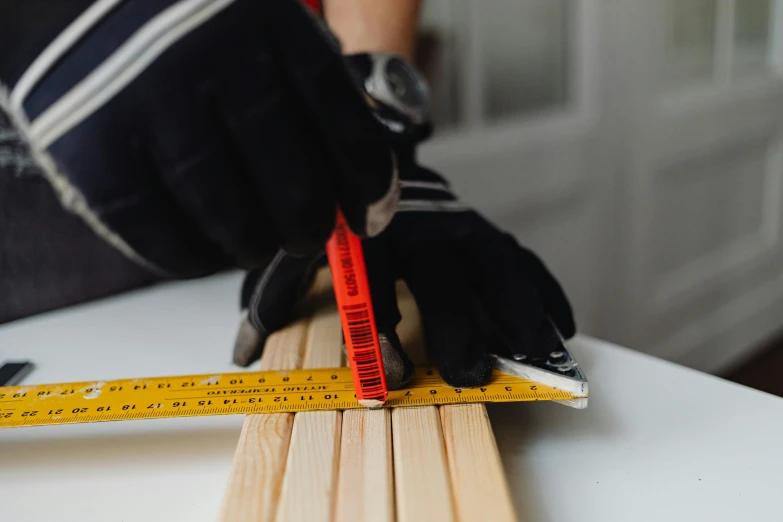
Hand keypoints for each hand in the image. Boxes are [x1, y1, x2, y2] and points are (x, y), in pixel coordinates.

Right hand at [0, 0, 397, 276]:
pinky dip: (195, 258)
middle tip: (308, 234)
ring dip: (255, 245)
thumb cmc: (178, 32)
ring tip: (255, 241)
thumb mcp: (254, 27)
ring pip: (232, 218)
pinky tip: (205, 248)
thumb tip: (349, 184)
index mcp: (264, 21)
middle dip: (310, 226)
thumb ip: (300, 91)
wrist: (68, 12)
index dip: (366, 182)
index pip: (343, 122)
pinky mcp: (92, 154)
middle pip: (292, 181)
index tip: (371, 214)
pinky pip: (164, 239)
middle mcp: (208, 58)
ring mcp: (146, 105)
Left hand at [233, 93, 574, 387]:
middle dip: (455, 322)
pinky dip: (544, 292)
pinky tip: (560, 328)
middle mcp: (417, 225)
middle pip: (442, 272)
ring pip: (493, 263)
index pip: (372, 278)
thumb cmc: (338, 217)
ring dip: (513, 309)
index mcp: (365, 231)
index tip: (387, 372)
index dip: (379, 324)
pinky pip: (524, 259)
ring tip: (530, 352)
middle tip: (467, 371)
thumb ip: (273, 295)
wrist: (378, 151)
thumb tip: (243, 353)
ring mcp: (460, 225)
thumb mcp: (298, 248)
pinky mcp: (490, 231)